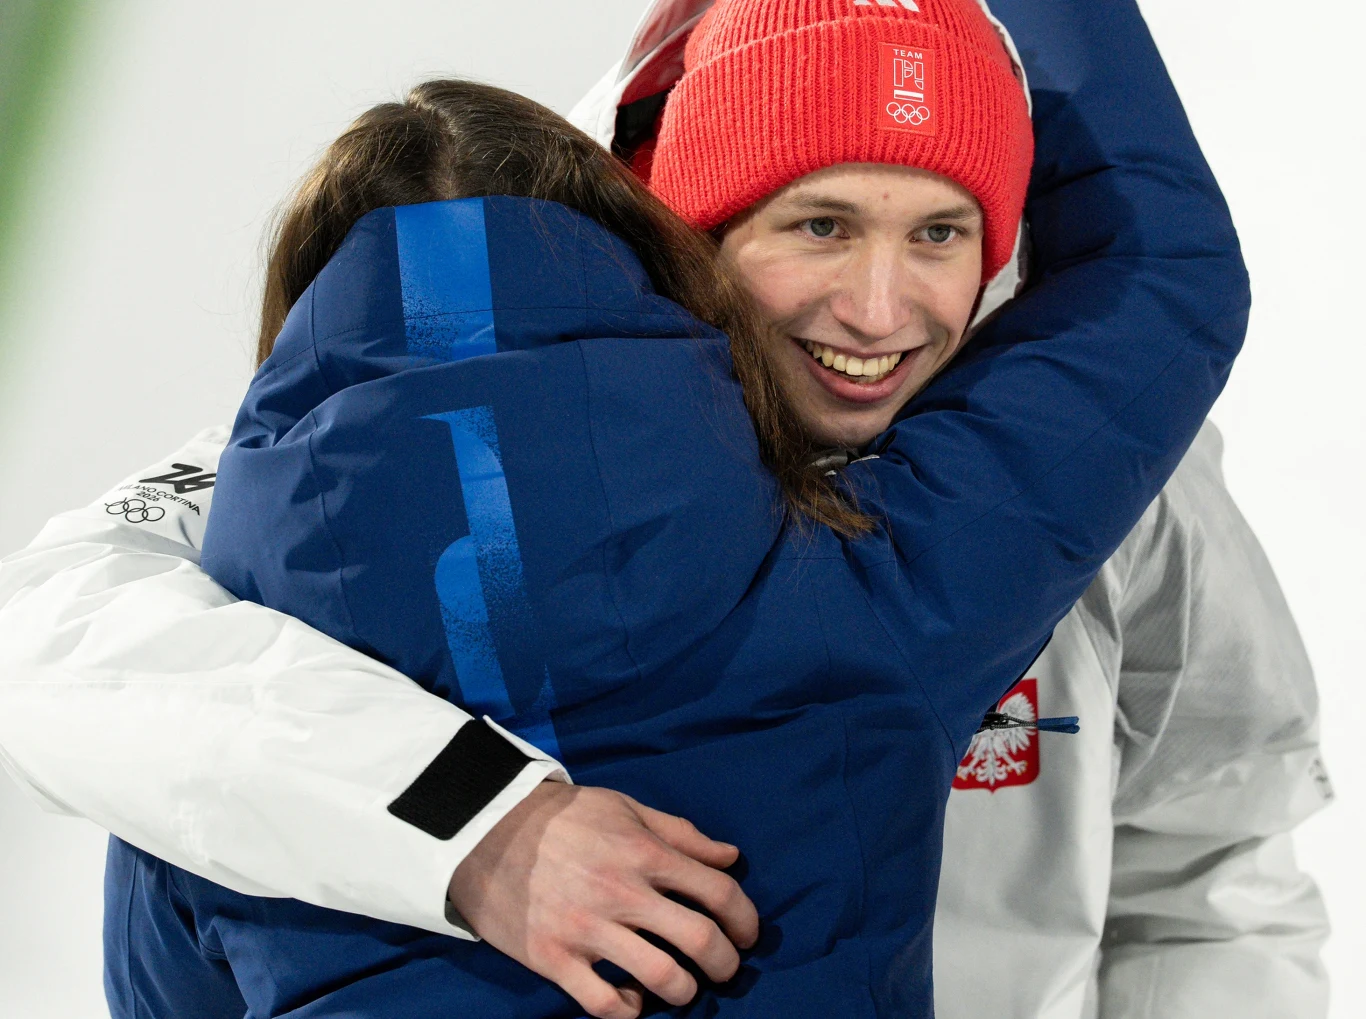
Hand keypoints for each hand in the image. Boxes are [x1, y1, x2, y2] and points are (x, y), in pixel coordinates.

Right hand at [448, 781, 759, 1018]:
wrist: (486, 830)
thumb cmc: (563, 817)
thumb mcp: (626, 808)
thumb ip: (681, 834)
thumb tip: (730, 856)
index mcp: (644, 853)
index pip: (719, 892)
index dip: (746, 919)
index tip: (747, 934)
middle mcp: (622, 893)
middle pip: (701, 941)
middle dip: (727, 963)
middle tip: (726, 968)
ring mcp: (587, 930)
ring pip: (662, 979)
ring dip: (685, 991)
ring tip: (683, 987)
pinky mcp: (554, 958)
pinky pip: (604, 1005)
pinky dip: (629, 1011)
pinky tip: (633, 1001)